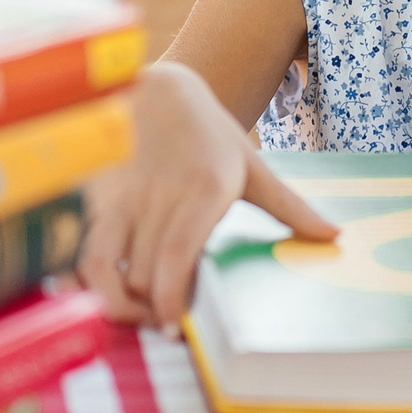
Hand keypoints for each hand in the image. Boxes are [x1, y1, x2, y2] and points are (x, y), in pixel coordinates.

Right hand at [79, 61, 337, 328]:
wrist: (158, 86)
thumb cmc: (208, 133)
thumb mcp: (252, 165)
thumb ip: (290, 207)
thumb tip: (335, 237)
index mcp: (203, 190)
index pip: (176, 254)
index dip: (168, 297)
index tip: (172, 326)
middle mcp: (157, 194)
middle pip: (140, 273)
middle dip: (147, 310)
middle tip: (163, 326)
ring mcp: (118, 196)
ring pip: (101, 265)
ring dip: (112, 299)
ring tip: (133, 314)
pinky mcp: (91, 197)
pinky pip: (76, 249)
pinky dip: (82, 280)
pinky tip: (99, 292)